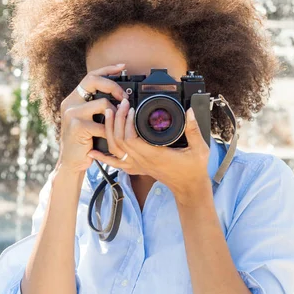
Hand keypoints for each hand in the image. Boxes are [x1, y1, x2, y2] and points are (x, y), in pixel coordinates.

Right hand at [57, 64, 127, 172]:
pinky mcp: (77, 126)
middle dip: (113, 86)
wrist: (72, 162)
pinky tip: (108, 139)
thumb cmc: (84, 141)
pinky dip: (109, 132)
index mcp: (73, 99)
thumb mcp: (89, 120)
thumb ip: (97, 107)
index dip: (107, 69)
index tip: (122, 67)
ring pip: (102, 103)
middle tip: (124, 97)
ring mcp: (71, 114)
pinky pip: (102, 124)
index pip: (90, 76)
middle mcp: (69, 103)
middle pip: (94, 81)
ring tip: (115, 124)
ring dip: (114, 114)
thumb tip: (120, 96)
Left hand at [87, 98, 211, 204]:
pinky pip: (116, 163)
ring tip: (109, 115)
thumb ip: (194, 130)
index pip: (131, 139)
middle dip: (117, 120)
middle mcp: (143, 161)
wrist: (189, 188)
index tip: (131, 109)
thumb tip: (189, 111)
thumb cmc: (194, 169)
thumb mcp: (199, 149)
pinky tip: (94, 152)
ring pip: (115, 149)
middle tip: (120, 105)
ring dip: (109, 131)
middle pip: (119, 141)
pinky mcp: (138, 168)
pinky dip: (103, 157)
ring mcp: (138, 165)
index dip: (127, 123)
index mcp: (155, 155)